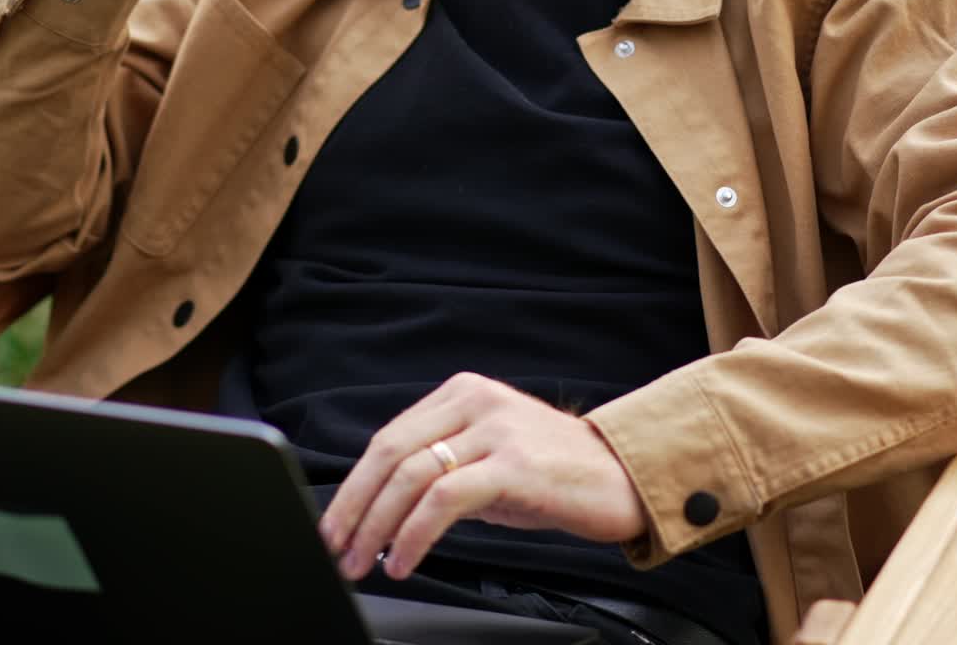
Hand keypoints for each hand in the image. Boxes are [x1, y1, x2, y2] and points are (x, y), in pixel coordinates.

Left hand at [318, 373, 647, 581]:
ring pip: (411, 475)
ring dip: (376, 526)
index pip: (390, 437)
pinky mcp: (512, 464)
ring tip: (363, 563)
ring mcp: (495, 430)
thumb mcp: (490, 452)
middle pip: (391, 452)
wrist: (621, 476)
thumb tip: (382, 507)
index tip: (335, 522)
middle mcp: (475, 402)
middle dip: (354, 505)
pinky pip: (444, 499)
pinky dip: (413, 534)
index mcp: (463, 393)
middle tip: (335, 547)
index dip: (355, 484)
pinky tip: (403, 559)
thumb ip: (443, 462)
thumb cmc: (553, 471)